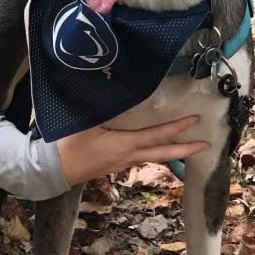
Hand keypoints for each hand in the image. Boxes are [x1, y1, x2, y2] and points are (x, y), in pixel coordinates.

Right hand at [55, 115, 207, 187]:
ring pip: (151, 158)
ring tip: (185, 146)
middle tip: (205, 145)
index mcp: (123, 145)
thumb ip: (98, 101)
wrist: (49, 171)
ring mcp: (119, 164)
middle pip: (161, 154)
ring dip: (170, 152)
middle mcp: (126, 157)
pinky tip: (151, 148)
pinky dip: (152, 152)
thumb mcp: (81, 121)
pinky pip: (139, 158)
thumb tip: (112, 82)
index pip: (156, 136)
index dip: (176, 128)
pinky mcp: (111, 166)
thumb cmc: (65, 146)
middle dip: (184, 149)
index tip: (194, 120)